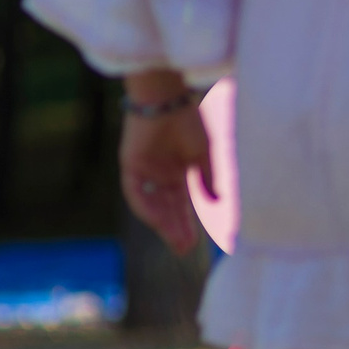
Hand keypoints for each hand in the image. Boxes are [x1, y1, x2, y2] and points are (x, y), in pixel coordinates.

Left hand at [120, 93, 211, 255]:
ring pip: (153, 205)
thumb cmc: (189, 122)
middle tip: (184, 249)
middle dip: (175, 228)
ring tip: (174, 241)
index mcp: (178, 171)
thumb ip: (208, 179)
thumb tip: (217, 202)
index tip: (196, 243)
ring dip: (162, 223)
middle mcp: (161, 174)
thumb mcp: (204, 155)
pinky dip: (146, 208)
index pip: (182, 204)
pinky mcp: (131, 167)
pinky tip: (157, 221)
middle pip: (167, 209)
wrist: (167, 100)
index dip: (188, 223)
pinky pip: (136, 193)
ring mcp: (145, 172)